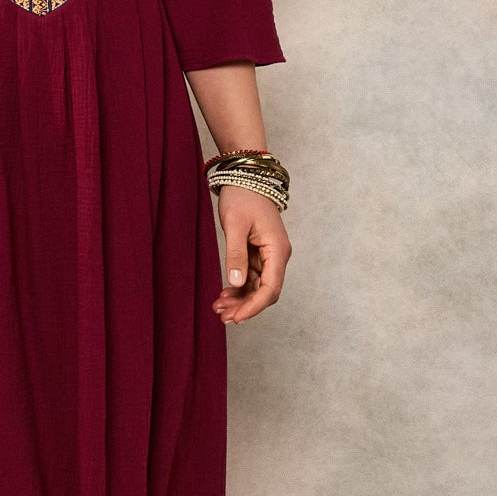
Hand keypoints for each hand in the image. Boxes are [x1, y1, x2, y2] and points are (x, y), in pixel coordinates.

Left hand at [212, 189, 290, 323]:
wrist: (245, 178)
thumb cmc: (242, 197)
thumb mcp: (235, 225)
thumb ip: (236, 255)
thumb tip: (236, 283)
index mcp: (277, 250)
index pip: (271, 288)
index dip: (254, 306)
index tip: (237, 317)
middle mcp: (277, 256)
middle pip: (265, 292)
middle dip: (245, 306)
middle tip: (222, 317)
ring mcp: (268, 256)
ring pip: (257, 288)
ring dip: (240, 300)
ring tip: (218, 308)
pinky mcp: (258, 255)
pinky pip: (251, 278)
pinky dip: (238, 289)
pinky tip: (224, 295)